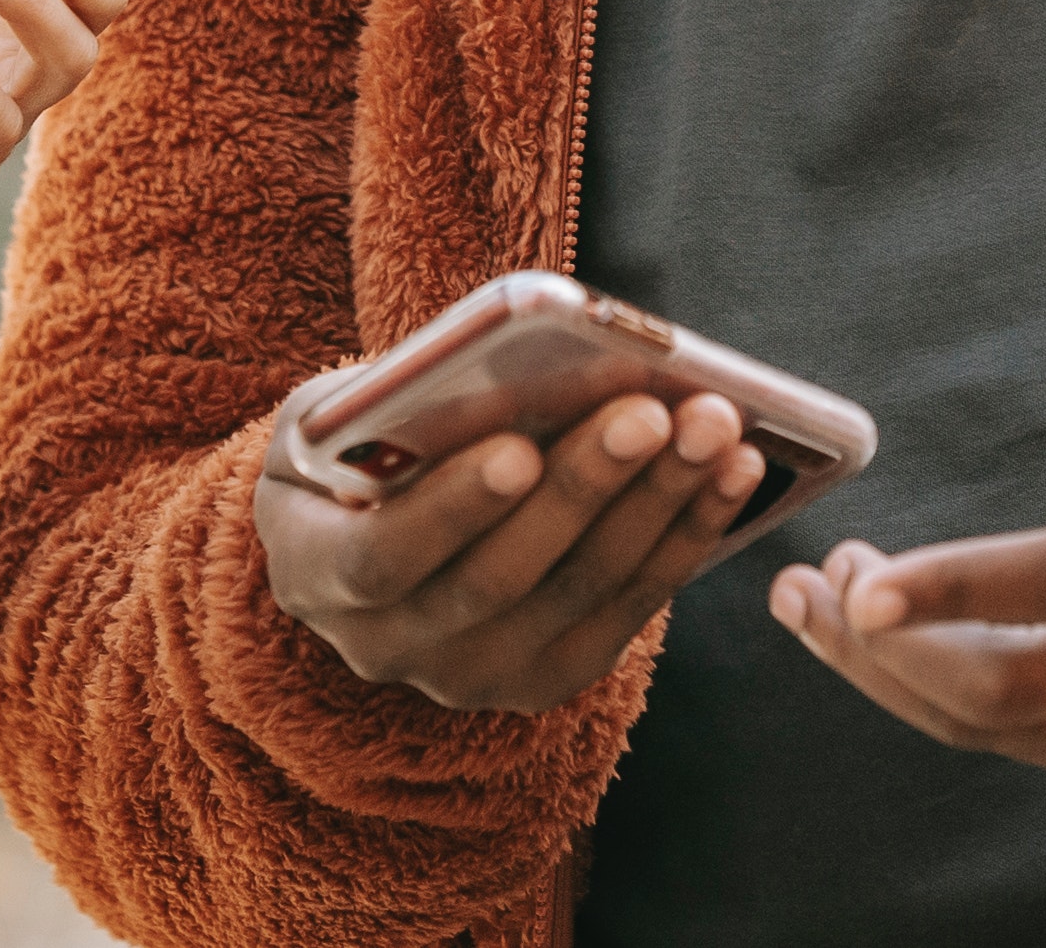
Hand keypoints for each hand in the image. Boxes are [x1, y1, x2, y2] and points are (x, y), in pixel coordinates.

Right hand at [255, 380, 771, 710]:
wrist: (362, 529)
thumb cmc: (350, 444)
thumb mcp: (331, 411)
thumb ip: (383, 400)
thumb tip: (497, 369)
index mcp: (311, 573)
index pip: (382, 558)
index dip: (452, 509)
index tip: (520, 448)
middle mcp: (385, 646)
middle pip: (500, 578)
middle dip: (585, 488)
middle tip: (652, 411)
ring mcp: (471, 674)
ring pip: (578, 593)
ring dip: (658, 506)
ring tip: (714, 426)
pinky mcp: (545, 677)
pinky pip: (628, 609)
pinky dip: (685, 536)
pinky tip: (733, 470)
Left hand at [773, 334, 1045, 782]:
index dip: (956, 586)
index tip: (856, 582)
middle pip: (1006, 686)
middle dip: (882, 643)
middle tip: (810, 573)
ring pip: (987, 727)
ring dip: (879, 669)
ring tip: (809, 596)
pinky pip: (1001, 739)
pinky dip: (917, 693)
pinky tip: (865, 638)